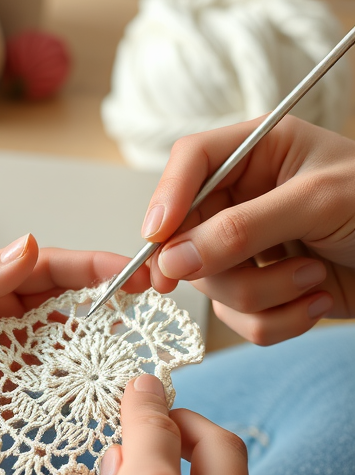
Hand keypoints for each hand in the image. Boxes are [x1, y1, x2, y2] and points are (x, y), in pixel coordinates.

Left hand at [0, 236, 149, 474]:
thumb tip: (26, 246)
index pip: (43, 268)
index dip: (88, 266)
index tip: (128, 269)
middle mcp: (1, 323)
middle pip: (66, 306)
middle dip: (109, 303)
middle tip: (151, 304)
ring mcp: (9, 365)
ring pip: (67, 350)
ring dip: (101, 347)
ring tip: (138, 347)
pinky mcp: (10, 406)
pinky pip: (53, 394)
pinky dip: (80, 390)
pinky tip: (106, 388)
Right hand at [141, 116, 354, 343]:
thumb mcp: (316, 203)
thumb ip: (242, 228)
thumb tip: (174, 258)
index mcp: (257, 152)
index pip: (190, 163)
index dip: (166, 199)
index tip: (157, 240)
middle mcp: (245, 198)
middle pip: (188, 238)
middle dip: (225, 266)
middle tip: (254, 270)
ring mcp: (251, 248)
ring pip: (213, 287)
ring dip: (265, 296)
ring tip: (314, 278)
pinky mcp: (266, 290)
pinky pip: (240, 319)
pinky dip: (278, 321)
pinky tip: (318, 300)